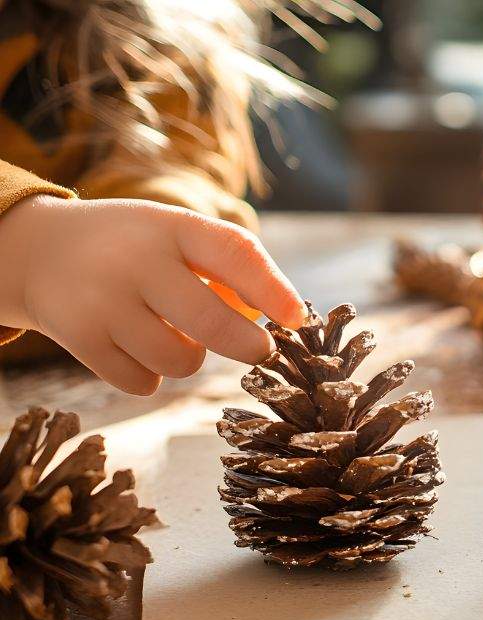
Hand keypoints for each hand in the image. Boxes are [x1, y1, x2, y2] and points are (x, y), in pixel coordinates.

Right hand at [0, 195, 304, 393]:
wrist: (36, 251)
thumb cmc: (132, 248)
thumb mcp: (172, 234)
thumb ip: (224, 266)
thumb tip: (280, 318)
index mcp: (170, 226)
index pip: (234, 252)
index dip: (272, 288)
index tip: (297, 319)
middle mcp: (135, 261)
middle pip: (211, 322)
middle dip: (248, 346)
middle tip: (260, 353)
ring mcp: (104, 301)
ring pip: (181, 360)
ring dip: (189, 358)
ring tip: (170, 333)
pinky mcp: (81, 338)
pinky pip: (144, 382)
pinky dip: (150, 375)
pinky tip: (133, 346)